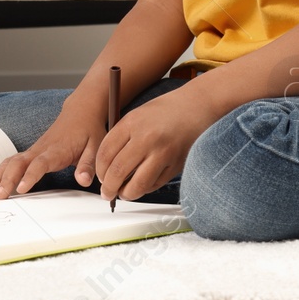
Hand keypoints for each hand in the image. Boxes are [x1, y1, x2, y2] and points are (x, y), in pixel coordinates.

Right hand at [0, 103, 106, 199]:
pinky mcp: (30, 153)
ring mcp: (33, 150)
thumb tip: (82, 181)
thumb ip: (88, 165)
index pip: (40, 163)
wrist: (81, 111)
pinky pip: (11, 163)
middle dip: (5, 180)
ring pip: (10, 162)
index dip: (30, 175)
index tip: (21, 189)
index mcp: (57, 150)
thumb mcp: (96, 147)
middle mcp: (41, 149)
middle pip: (18, 163)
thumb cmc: (89, 130)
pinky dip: (0, 174)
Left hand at [94, 88, 225, 202]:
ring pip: (137, 184)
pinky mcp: (176, 164)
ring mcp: (163, 153)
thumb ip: (121, 137)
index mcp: (132, 123)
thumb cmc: (166, 110)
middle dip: (109, 187)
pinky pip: (155, 184)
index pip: (105, 153)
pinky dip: (145, 189)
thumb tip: (106, 166)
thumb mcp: (137, 115)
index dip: (99, 170)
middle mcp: (146, 138)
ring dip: (127, 194)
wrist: (198, 105)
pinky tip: (142, 185)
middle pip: (117, 171)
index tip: (100, 177)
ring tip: (124, 193)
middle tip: (107, 193)